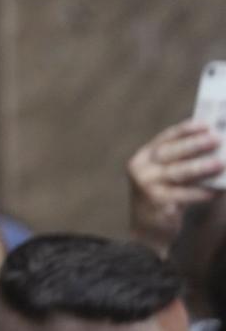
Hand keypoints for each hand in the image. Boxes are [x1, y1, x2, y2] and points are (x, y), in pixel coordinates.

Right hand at [127, 119, 223, 253]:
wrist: (146, 233)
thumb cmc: (162, 201)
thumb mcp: (163, 178)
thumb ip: (179, 164)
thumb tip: (213, 152)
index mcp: (142, 158)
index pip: (164, 139)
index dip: (184, 131)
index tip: (205, 124)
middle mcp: (141, 169)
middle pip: (169, 152)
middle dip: (194, 144)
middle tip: (216, 139)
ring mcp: (147, 186)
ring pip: (178, 173)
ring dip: (201, 167)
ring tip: (221, 163)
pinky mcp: (157, 203)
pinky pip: (184, 195)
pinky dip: (202, 192)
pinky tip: (217, 190)